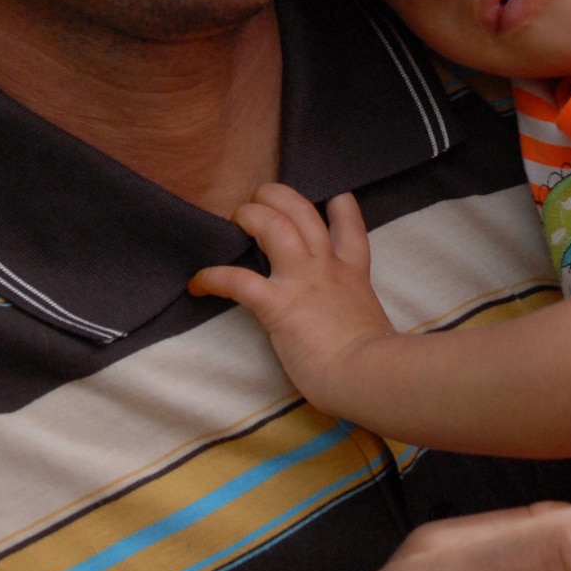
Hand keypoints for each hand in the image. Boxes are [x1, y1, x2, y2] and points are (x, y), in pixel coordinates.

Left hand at [190, 185, 397, 413]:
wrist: (368, 373)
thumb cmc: (373, 362)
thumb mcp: (370, 323)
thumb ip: (354, 315)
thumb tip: (349, 332)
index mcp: (353, 274)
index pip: (351, 229)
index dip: (341, 208)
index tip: (334, 197)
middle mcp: (327, 267)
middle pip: (303, 212)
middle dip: (278, 196)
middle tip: (259, 197)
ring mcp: (302, 281)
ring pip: (274, 226)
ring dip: (251, 216)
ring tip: (235, 216)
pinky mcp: (278, 304)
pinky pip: (237, 280)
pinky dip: (213, 278)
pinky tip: (197, 283)